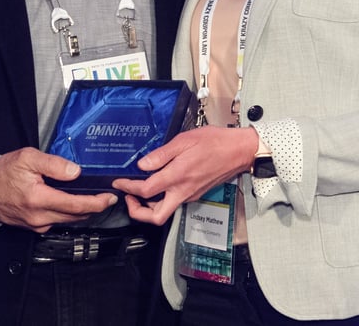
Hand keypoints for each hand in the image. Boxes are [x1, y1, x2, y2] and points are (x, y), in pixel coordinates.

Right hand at [0, 147, 116, 232]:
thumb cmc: (2, 173)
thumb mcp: (27, 158)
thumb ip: (53, 164)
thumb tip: (74, 171)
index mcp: (39, 199)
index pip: (76, 205)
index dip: (96, 203)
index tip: (109, 198)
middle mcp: (38, 217)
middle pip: (76, 216)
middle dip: (95, 208)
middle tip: (107, 198)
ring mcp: (36, 225)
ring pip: (67, 221)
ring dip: (83, 212)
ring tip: (94, 200)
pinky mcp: (33, 227)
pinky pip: (57, 222)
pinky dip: (69, 214)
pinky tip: (73, 204)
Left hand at [112, 126, 257, 224]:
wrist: (239, 151)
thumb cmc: (215, 142)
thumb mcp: (184, 141)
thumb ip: (161, 155)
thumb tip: (142, 165)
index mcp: (178, 177)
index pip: (146, 191)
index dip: (128, 188)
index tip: (119, 182)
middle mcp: (183, 191)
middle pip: (156, 216)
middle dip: (137, 211)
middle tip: (128, 197)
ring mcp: (190, 195)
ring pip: (165, 211)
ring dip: (149, 206)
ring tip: (140, 190)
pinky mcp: (196, 194)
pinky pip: (175, 202)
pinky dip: (162, 198)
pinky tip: (159, 184)